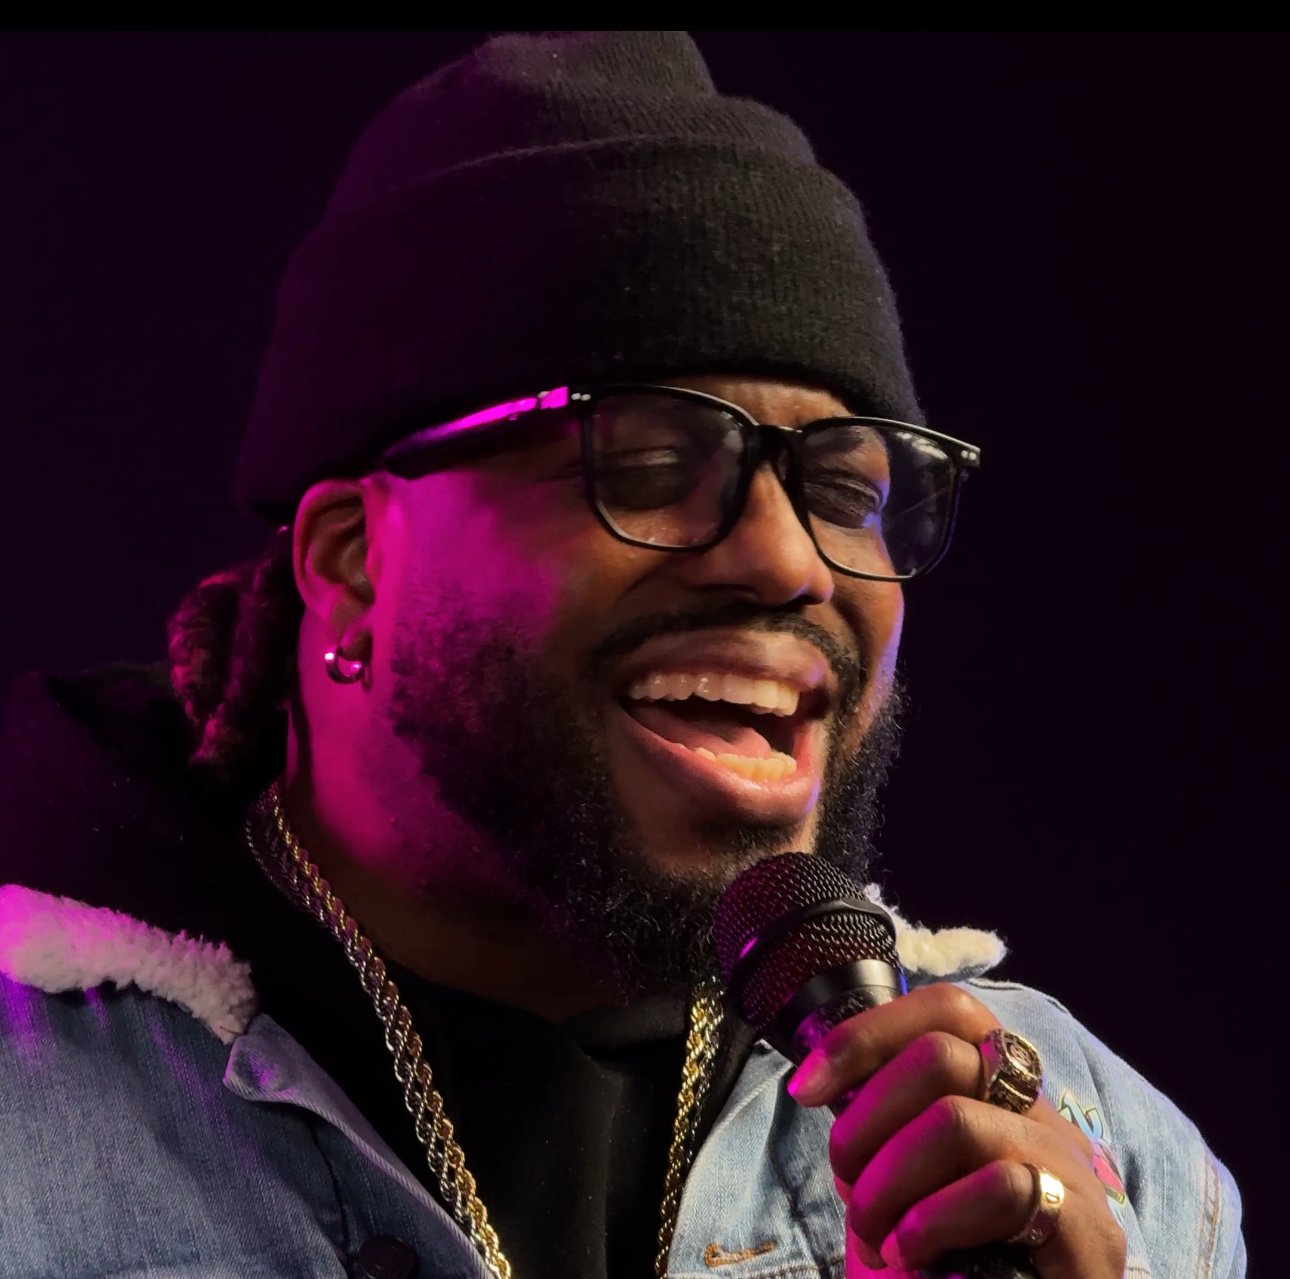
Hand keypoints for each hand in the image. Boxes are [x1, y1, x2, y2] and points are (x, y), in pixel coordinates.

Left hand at [787, 983, 1125, 1278]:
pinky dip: (932, 1221)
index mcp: (1000, 1096)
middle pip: (940, 1055)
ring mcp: (1071, 1169)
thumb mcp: (898, 1181)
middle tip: (847, 1185)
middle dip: (866, 1121)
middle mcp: (1042, 1118)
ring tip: (872, 1237)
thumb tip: (828, 1079)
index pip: (949, 1011)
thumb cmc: (938, 1270)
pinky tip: (908, 1254)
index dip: (868, 1034)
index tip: (806, 1087)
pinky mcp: (1088, 1231)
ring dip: (888, 1182)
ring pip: (955, 1120)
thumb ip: (883, 1126)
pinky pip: (999, 1187)